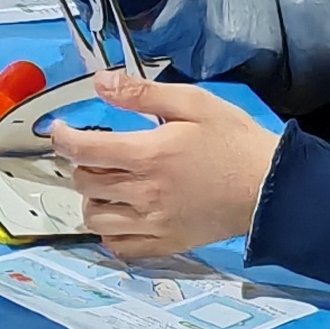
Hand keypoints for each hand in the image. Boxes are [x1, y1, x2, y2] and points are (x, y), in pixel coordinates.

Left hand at [52, 75, 276, 260]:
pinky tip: (122, 214)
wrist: (270, 188)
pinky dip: (110, 231)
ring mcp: (153, 223)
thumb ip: (142, 94)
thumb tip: (100, 83)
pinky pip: (118, 245)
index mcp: (148, 155)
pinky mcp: (165, 244)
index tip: (59, 130)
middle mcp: (144, 193)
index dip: (62, 138)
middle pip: (85, 183)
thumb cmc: (234, 142)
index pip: (84, 150)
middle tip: (98, 153)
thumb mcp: (193, 103)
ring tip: (108, 184)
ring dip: (92, 198)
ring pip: (95, 217)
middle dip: (82, 164)